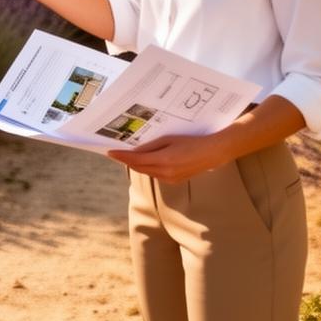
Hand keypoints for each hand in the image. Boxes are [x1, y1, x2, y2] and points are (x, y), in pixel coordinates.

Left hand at [108, 133, 231, 183]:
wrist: (211, 153)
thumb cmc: (190, 141)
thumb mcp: (168, 139)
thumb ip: (151, 146)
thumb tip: (135, 150)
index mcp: (163, 160)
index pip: (135, 160)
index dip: (121, 156)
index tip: (110, 152)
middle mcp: (165, 173)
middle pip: (139, 168)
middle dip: (126, 161)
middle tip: (115, 153)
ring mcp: (170, 179)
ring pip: (147, 172)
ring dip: (136, 165)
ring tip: (127, 156)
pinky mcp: (174, 181)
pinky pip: (156, 175)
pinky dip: (148, 168)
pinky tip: (145, 161)